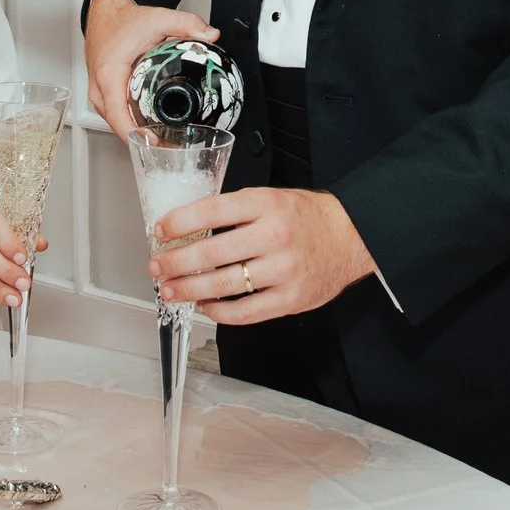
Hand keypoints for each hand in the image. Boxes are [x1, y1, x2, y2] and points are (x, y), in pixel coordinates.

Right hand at [84, 0, 217, 137]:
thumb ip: (187, 24)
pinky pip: (115, 116)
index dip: (137, 135)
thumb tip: (210, 36)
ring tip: (165, 141)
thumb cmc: (121, 20)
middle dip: (144, 140)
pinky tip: (149, 128)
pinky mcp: (102, 94)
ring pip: (116, 124)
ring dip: (137, 135)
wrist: (103, 13)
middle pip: (119, 127)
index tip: (156, 143)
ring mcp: (98, 94)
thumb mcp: (158, 18)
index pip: (119, 117)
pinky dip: (130, 124)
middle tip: (172, 146)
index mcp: (109, 76)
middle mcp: (99, 89)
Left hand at [148, 187, 375, 323]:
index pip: (210, 211)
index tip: (160, 231)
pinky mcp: (290, 299)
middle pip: (210, 253)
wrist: (351, 236)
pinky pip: (244, 312)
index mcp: (266, 204)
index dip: (178, 223)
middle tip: (157, 266)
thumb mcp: (271, 198)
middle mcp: (274, 235)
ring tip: (171, 289)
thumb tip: (187, 228)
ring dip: (188, 289)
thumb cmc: (307, 217)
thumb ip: (234, 211)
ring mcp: (283, 270)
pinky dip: (218, 312)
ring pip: (223, 285)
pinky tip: (205, 305)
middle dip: (175, 262)